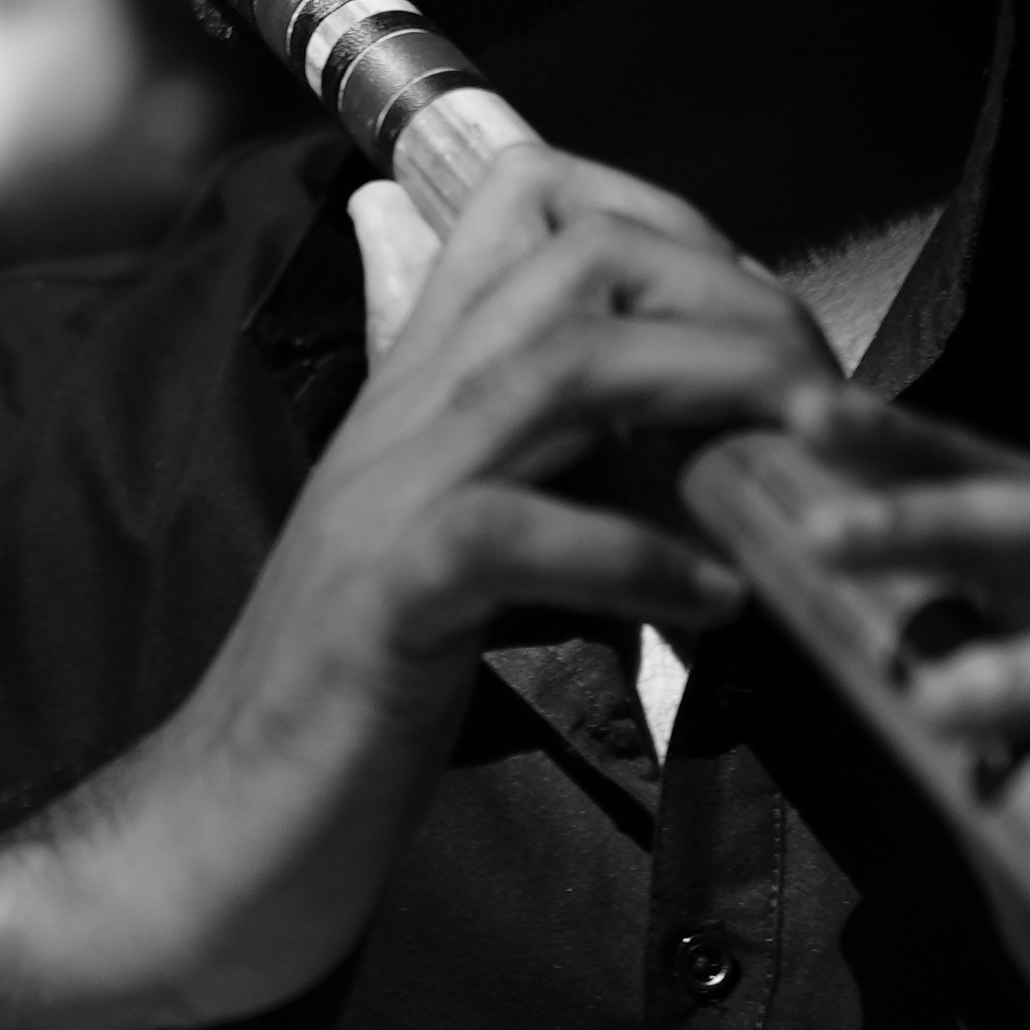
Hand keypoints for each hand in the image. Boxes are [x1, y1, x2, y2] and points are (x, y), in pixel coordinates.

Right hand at [0, 149, 827, 1029]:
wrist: (212, 828)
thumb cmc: (350, 700)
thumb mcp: (457, 548)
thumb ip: (547, 471)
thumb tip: (689, 443)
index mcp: (417, 386)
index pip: (528, 202)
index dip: (674, 223)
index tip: (764, 319)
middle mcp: (400, 413)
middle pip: (577, 257)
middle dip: (730, 298)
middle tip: (817, 397)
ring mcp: (383, 499)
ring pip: (561, 366)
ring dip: (712, 390)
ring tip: (802, 456)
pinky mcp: (381, 604)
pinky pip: (513, 532)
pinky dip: (634, 553)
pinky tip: (713, 601)